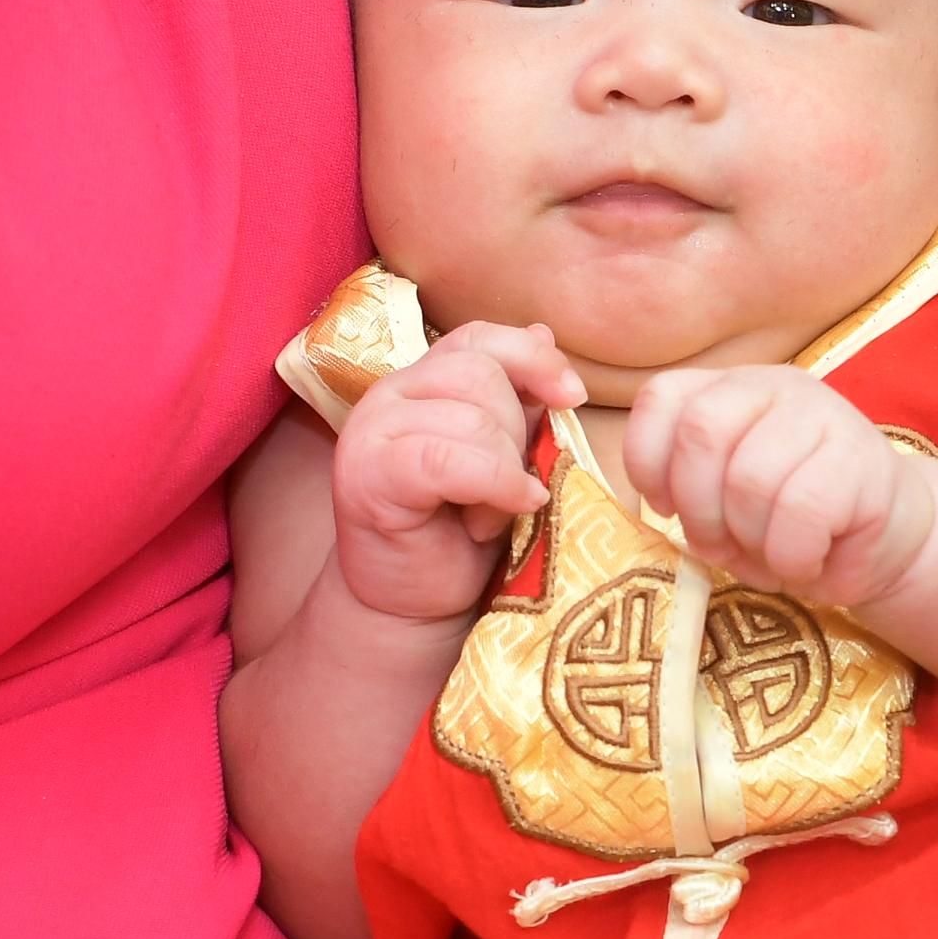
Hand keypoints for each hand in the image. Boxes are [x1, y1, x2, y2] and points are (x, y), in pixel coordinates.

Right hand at [325, 320, 577, 622]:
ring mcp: (372, 429)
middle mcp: (391, 393)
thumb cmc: (460, 535)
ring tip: (488, 516)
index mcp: (424, 381)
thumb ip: (517, 399)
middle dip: (517, 435)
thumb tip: (543, 333)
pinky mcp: (365, 472)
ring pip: (471, 418)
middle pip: (482, 376)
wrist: (412, 605)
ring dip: (501, 472)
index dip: (531, 359)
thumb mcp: (504, 457)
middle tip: (508, 491)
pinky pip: (447, 459)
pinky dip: (491, 485)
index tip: (571, 398)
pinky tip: (498, 516)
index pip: (480, 339)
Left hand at [618, 360, 937, 610]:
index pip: (661, 398)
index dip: (648, 462)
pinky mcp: (861, 459)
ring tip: (773, 558)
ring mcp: (823, 415)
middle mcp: (775, 386)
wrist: (890, 538)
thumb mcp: (727, 500)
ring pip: (750, 479)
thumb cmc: (795, 523)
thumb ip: (687, 488)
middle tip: (720, 548)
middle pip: (700, 434)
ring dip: (751, 541)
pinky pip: (800, 512)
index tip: (668, 509)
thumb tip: (655, 509)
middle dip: (699, 510)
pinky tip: (808, 562)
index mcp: (730, 388)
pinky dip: (792, 557)